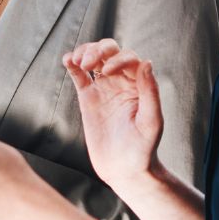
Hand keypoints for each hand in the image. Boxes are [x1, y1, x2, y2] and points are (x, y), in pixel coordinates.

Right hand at [63, 39, 166, 189]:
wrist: (125, 169)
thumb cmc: (143, 147)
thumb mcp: (151, 121)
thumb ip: (150, 91)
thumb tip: (146, 62)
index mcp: (139, 85)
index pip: (129, 59)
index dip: (117, 59)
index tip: (106, 72)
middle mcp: (122, 82)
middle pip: (110, 52)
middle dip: (98, 50)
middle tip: (88, 62)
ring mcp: (104, 89)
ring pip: (94, 59)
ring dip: (85, 52)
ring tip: (77, 60)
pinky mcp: (88, 98)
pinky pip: (79, 76)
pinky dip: (72, 65)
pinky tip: (67, 60)